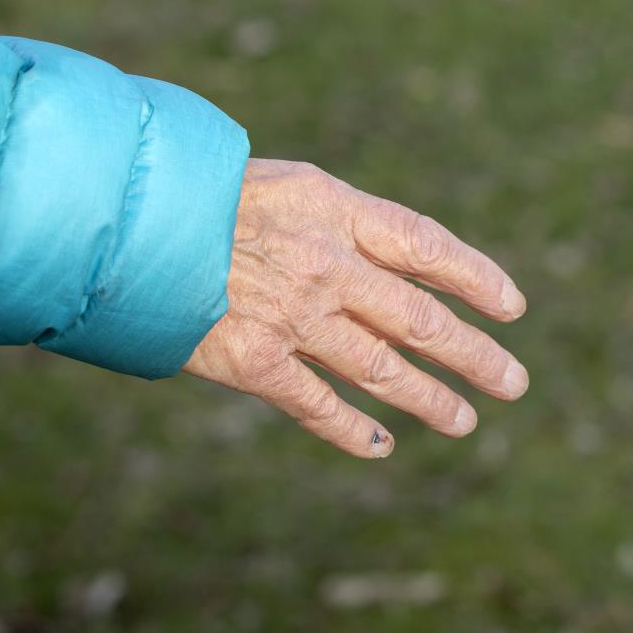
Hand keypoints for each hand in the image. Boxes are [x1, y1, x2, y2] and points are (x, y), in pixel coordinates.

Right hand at [183, 159, 527, 457]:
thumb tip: (411, 268)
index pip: (428, 246)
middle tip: (514, 383)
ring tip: (466, 421)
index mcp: (336, 210)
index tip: (512, 307)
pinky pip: (316, 403)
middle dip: (473, 355)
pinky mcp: (250, 360)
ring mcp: (290, 316)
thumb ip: (346, 227)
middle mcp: (324, 264)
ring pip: (381, 368)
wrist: (118, 219)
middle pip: (419, 319)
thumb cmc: (205, 195)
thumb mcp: (289, 186)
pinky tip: (382, 446)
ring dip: (430, 399)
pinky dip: (353, 430)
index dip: (476, 278)